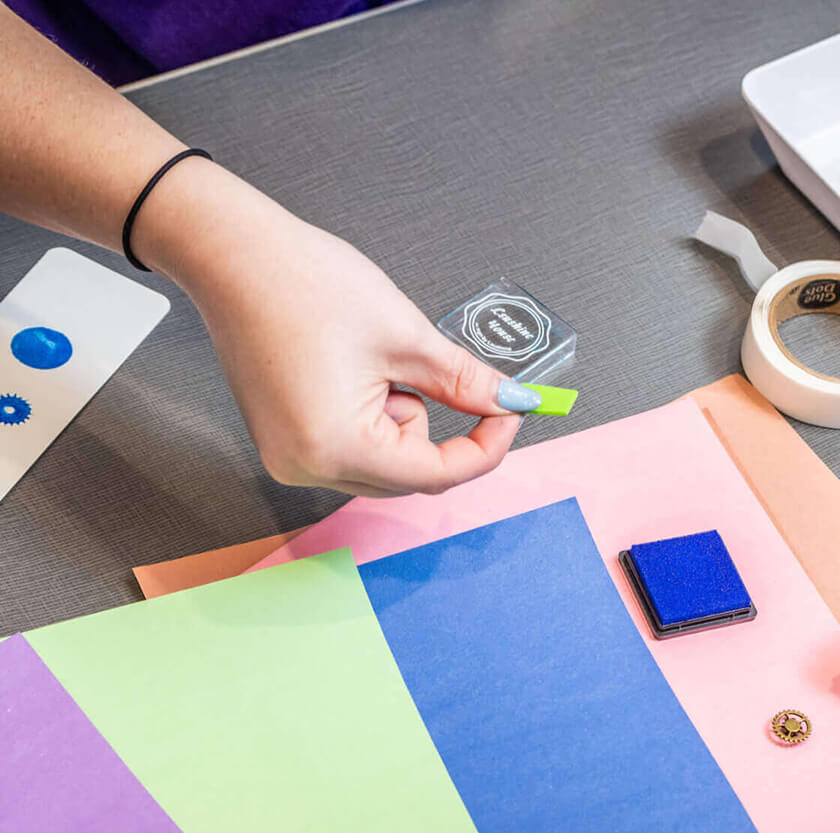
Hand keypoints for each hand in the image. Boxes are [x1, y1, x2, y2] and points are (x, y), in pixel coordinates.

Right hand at [140, 161, 530, 496]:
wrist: (233, 254)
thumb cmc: (303, 284)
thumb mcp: (406, 336)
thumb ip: (464, 382)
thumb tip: (509, 403)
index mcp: (336, 447)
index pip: (436, 474)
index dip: (485, 448)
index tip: (511, 414)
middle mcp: (306, 465)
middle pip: (409, 476)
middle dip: (441, 431)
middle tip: (459, 381)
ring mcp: (289, 456)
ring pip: (384, 463)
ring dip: (405, 422)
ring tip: (383, 364)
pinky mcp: (284, 439)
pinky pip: (353, 448)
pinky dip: (376, 419)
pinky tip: (359, 372)